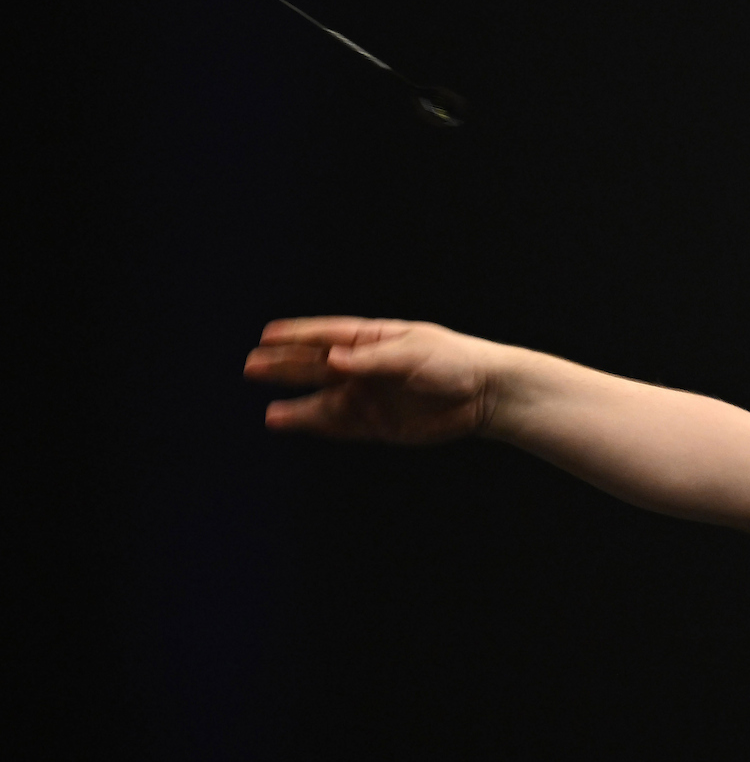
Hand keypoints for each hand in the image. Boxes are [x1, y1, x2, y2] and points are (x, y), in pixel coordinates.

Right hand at [245, 317, 508, 443]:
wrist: (485, 395)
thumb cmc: (453, 362)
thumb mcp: (413, 353)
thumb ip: (372, 360)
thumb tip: (331, 359)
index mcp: (372, 340)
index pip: (327, 335)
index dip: (297, 336)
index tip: (266, 336)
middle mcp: (364, 368)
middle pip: (315, 366)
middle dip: (284, 367)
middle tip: (252, 366)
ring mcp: (369, 396)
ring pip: (323, 400)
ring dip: (297, 406)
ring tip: (270, 413)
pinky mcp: (377, 423)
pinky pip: (341, 425)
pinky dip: (316, 425)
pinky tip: (292, 423)